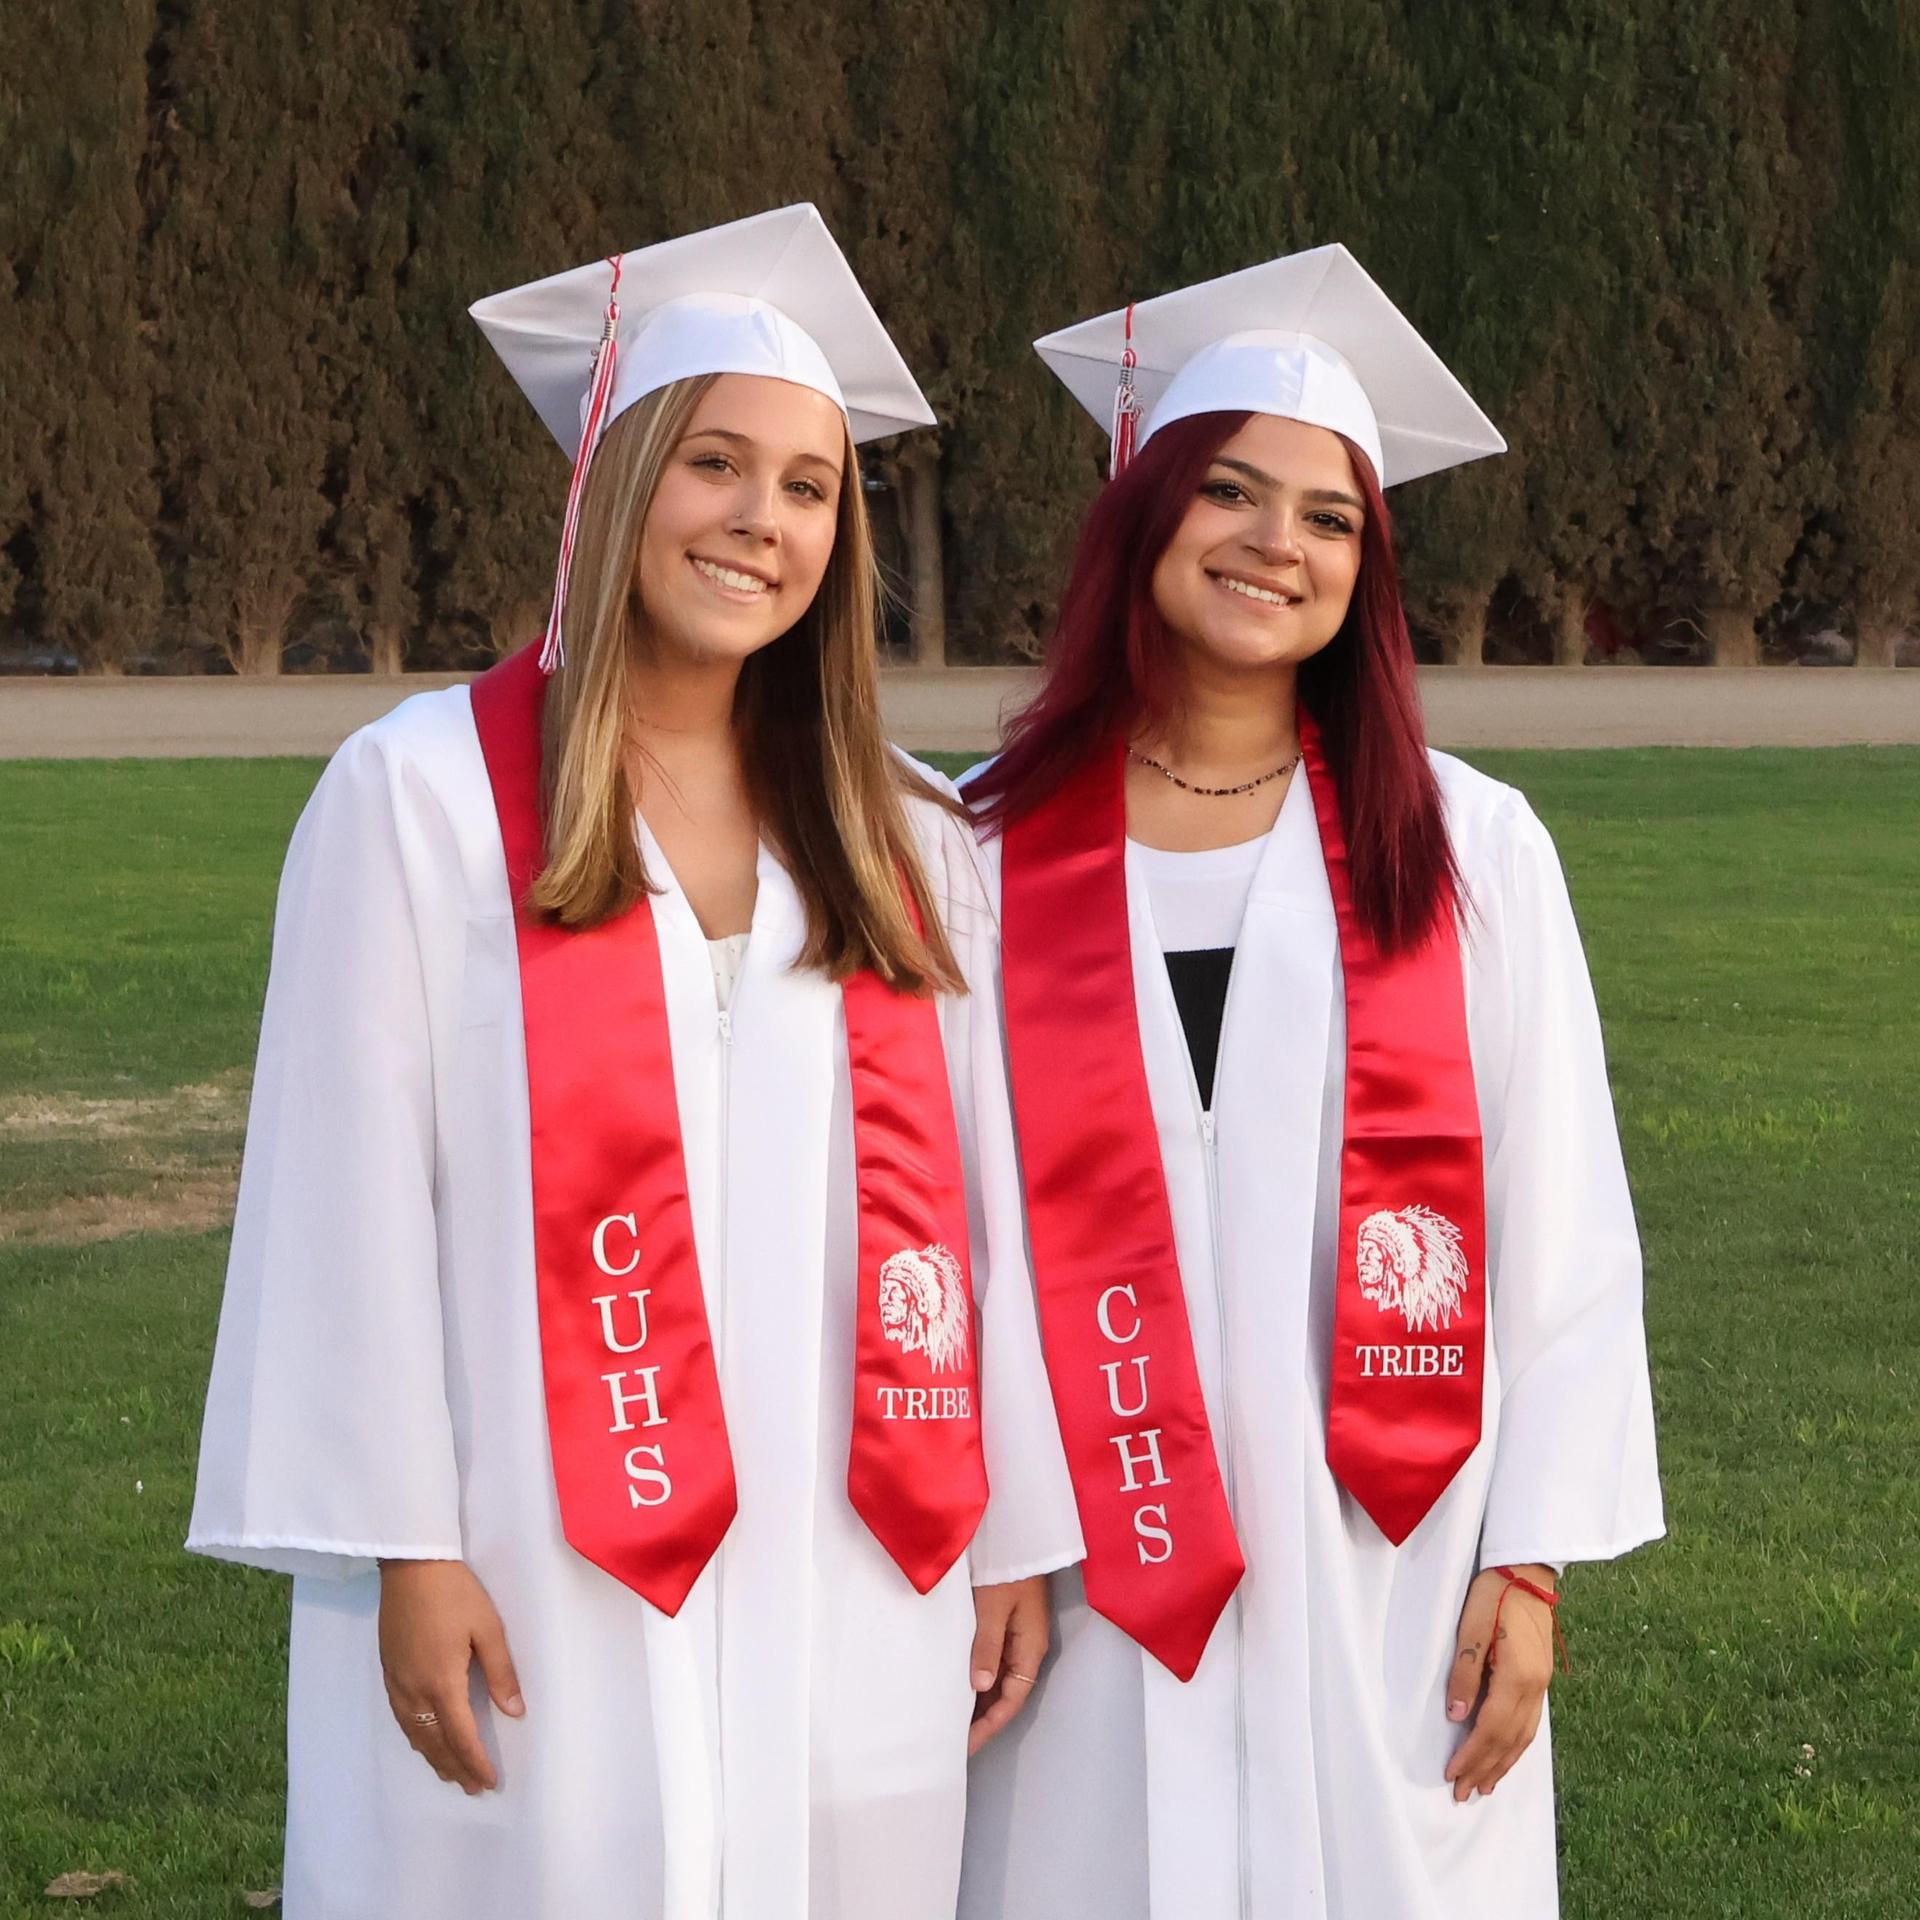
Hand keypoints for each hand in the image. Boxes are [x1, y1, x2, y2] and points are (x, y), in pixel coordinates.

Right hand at [377, 1559, 523, 1792]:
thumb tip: (515, 1711)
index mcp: (442, 1683)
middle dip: (455, 1768)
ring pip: (415, 1735)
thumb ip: (501, 1672)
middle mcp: (415, 1691)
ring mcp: (397, 1683)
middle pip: (435, 1743)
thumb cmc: (455, 1593)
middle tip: (472, 1789)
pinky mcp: (389, 1671)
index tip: (489, 1782)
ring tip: (450, 1774)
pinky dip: (416, 1738)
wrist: (410, 1567)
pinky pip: (402, 1719)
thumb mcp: (487, 1628)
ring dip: (433, 1758)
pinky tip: (423, 1740)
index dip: (475, 1763)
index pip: (462, 1737)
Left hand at [967, 1575, 1050, 1756]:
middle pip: (1006, 1694)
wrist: (1017, 1533)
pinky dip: (978, 1678)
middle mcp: (1027, 1646)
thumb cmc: (1007, 1567)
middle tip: (953, 1740)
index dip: (989, 1725)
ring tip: (953, 1719)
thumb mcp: (994, 1608)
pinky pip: (994, 1661)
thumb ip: (987, 1647)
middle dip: (983, 1719)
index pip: (1011, 1700)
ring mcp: (1018, 1635)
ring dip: (980, 1700)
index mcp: (1030, 1647)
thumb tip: (979, 1688)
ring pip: (1000, 1680)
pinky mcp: (1007, 1623)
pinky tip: (959, 1684)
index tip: (965, 1746)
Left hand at [1443, 1564, 1556, 1801]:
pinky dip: (1516, 1746)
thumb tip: (1456, 1716)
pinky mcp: (1541, 1678)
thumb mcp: (1471, 1628)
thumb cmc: (1494, 1594)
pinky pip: (1530, 1724)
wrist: (1528, 1571)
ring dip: (1503, 1763)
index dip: (1471, 1755)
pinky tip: (1506, 1754)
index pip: (1491, 1728)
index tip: (1451, 1775)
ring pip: (1523, 1737)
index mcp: (1518, 1676)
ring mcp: (1542, 1684)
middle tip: (1463, 1794)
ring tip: (1485, 1786)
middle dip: (1486, 1769)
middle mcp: (1535, 1687)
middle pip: (1509, 1740)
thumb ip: (1465, 1673)